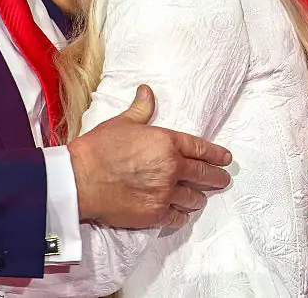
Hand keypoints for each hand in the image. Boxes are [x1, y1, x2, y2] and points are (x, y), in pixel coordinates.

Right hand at [68, 84, 231, 228]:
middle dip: (217, 178)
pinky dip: (181, 215)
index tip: (226, 159)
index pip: (201, 148)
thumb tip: (147, 90)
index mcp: (167, 142)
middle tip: (223, 180)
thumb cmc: (99, 148)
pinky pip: (179, 217)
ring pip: (194, 198)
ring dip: (198, 197)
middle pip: (204, 175)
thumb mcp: (122, 123)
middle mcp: (172, 168)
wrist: (81, 179)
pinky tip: (180, 213)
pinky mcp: (156, 214)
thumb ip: (141, 109)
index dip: (217, 154)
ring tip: (198, 198)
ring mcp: (166, 193)